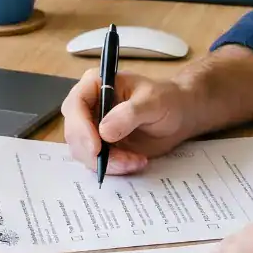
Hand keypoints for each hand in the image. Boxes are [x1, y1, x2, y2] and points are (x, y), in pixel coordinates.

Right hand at [60, 67, 197, 175]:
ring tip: (136, 160)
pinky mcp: (100, 146)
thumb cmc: (167, 100)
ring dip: (108, 162)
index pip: (75, 105)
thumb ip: (129, 113)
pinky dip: (113, 167)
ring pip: (83, 152)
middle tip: (123, 161)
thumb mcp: (153, 101)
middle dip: (94, 152)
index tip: (96, 148)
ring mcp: (92, 128)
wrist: (178, 117)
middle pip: (74, 133)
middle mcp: (88, 105)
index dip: (80, 128)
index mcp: (95, 84)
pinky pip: (96, 162)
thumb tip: (104, 131)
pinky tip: (135, 162)